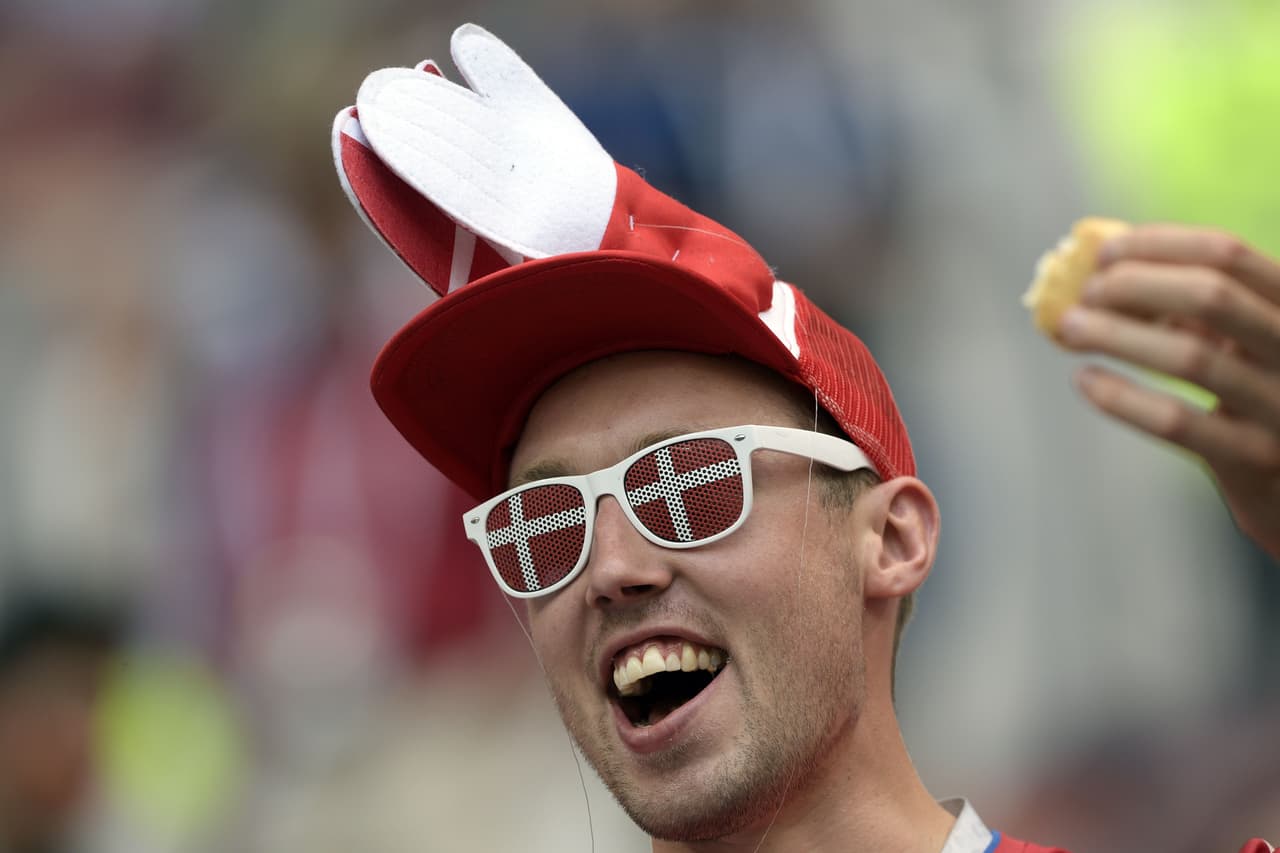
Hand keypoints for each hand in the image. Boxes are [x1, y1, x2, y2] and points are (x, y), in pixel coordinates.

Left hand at [1056, 224, 1279, 558]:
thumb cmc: (1255, 399)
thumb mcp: (1237, 342)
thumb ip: (1190, 310)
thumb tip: (1104, 274)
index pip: (1228, 253)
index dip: (1158, 245)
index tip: (1102, 253)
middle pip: (1212, 296)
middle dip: (1135, 285)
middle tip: (1084, 294)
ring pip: (1190, 358)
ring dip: (1117, 336)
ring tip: (1069, 329)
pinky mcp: (1253, 458)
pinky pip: (1177, 422)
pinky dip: (1122, 397)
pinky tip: (1086, 380)